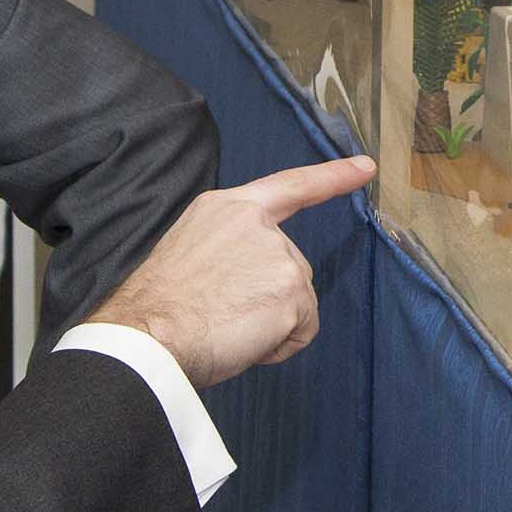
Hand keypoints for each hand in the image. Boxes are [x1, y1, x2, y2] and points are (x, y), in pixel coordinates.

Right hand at [85, 155, 373, 387]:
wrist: (146, 334)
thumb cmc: (155, 308)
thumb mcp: (189, 254)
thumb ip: (229, 252)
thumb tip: (246, 283)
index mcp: (225, 208)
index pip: (289, 186)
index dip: (332, 177)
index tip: (365, 167)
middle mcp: (258, 223)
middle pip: (290, 266)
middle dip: (267, 298)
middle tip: (219, 316)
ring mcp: (279, 254)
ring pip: (296, 300)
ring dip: (271, 323)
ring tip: (226, 328)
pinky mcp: (292, 289)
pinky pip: (301, 330)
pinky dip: (279, 345)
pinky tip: (244, 342)